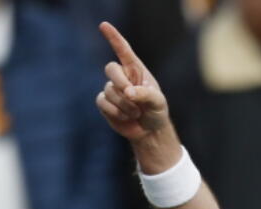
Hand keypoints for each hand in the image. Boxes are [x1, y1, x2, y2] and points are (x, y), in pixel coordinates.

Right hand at [96, 21, 169, 143]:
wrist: (150, 131)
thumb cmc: (156, 111)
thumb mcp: (157, 102)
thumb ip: (145, 94)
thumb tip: (128, 92)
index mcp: (136, 70)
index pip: (123, 50)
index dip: (114, 37)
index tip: (104, 25)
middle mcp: (122, 76)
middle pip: (111, 68)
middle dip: (120, 82)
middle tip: (131, 95)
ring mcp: (111, 89)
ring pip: (109, 90)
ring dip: (125, 105)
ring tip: (137, 112)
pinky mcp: (104, 103)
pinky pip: (103, 102)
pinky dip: (116, 112)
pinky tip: (127, 117)